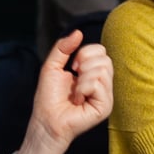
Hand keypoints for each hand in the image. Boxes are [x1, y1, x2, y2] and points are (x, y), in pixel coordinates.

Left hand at [26, 30, 112, 150]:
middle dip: (84, 64)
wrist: (46, 121)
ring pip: (103, 69)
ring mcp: (106, 95)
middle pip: (105, 58)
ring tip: (75, 93)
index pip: (101, 51)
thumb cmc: (49, 98)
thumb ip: (63, 47)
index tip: (72, 67)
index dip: (85, 54)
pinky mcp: (105, 106)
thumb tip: (78, 32)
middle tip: (74, 80)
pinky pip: (99, 83)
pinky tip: (78, 100)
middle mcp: (103, 83)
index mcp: (93, 73)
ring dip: (82, 79)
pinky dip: (83, 88)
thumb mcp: (52, 66)